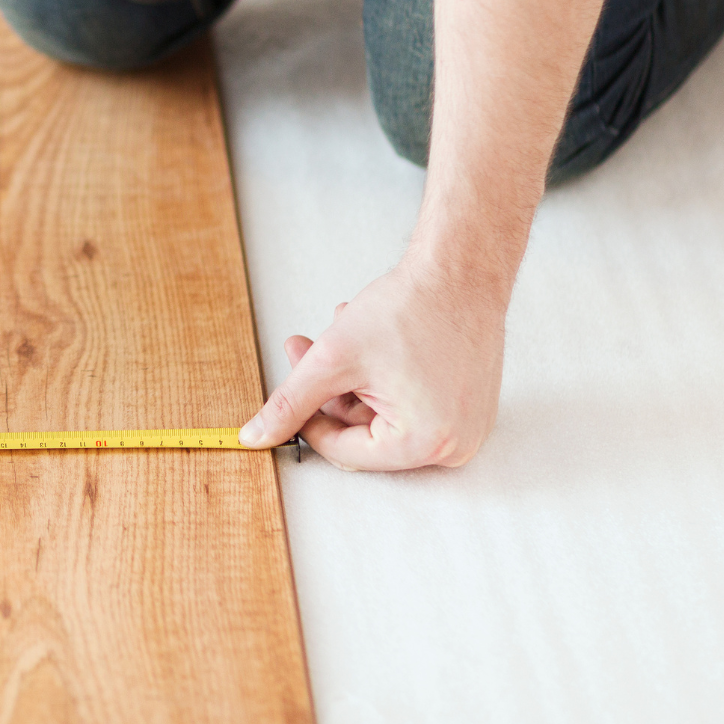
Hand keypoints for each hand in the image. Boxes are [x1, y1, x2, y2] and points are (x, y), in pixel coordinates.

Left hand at [238, 262, 503, 469]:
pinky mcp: (467, 407)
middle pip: (363, 434)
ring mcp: (464, 427)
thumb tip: (256, 437)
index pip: (343, 452)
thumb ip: (290, 403)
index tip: (293, 390)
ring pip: (381, 416)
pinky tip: (370, 341)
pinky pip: (409, 405)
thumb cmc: (411, 309)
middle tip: (304, 348)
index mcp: (423, 444)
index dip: (308, 420)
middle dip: (330, 389)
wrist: (461, 271)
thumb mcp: (333, 359)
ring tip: (343, 330)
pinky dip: (381, 377)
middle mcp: (453, 446)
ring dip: (352, 378)